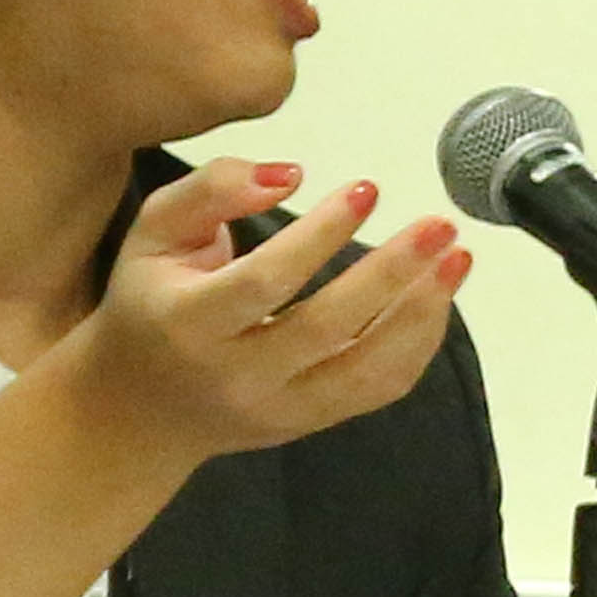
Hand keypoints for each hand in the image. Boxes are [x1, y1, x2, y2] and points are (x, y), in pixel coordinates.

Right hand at [55, 159, 471, 467]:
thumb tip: (290, 174)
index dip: (320, 235)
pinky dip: (418, 342)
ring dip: (423, 312)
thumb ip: (212, 191)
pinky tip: (437, 296)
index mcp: (188, 322)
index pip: (266, 280)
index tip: (367, 189)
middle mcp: (237, 374)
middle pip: (328, 327)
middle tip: (440, 224)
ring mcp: (280, 408)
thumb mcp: (154, 232)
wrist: (139, 407)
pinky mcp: (312, 422)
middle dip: (392, 272)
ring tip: (458, 258)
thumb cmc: (149, 301)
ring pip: (367, 370)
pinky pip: (379, 388)